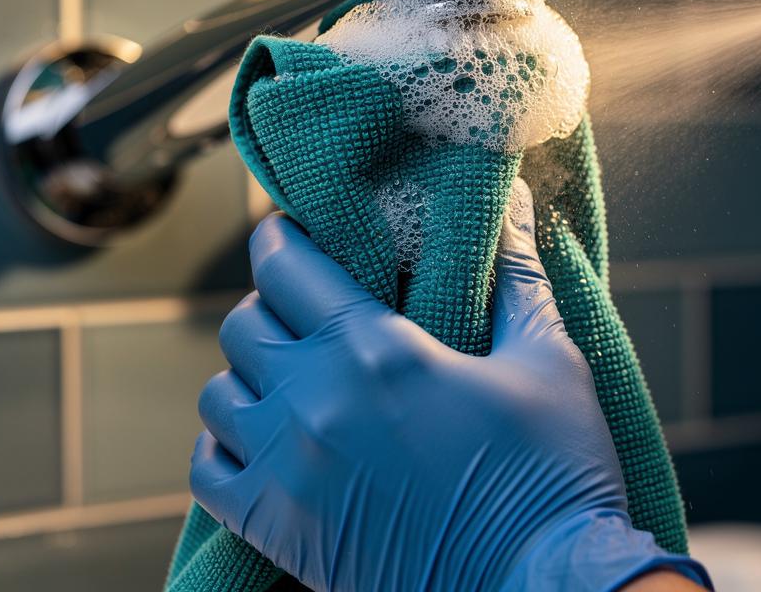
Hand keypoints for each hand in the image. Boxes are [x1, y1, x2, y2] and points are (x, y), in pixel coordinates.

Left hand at [190, 195, 708, 590]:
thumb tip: (513, 206)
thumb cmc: (553, 472)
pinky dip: (224, 446)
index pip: (287, 267)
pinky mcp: (280, 530)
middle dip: (271, 304)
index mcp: (378, 352)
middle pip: (244, 325)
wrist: (541, 581)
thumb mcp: (549, 361)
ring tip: (289, 376)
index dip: (280, 238)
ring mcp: (289, 470)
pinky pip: (207, 472)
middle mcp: (316, 403)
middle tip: (306, 308)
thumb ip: (517, 278)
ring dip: (249, 376)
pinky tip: (263, 439)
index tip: (287, 232)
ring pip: (218, 395)